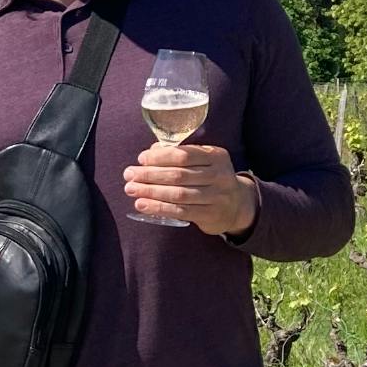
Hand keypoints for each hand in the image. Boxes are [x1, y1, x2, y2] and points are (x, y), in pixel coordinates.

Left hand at [123, 144, 258, 235]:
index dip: (160, 157)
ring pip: (178, 194)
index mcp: (216, 156)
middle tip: (129, 175)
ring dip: (151, 192)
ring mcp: (217, 196)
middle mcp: (220, 175)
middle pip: (179, 175)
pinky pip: (181, 211)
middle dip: (150, 175)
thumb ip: (179, 153)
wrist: (237, 205)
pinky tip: (142, 205)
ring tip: (131, 189)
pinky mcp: (210, 215)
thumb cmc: (210, 178)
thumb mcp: (203, 161)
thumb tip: (151, 151)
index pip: (184, 154)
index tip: (141, 159)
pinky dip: (159, 208)